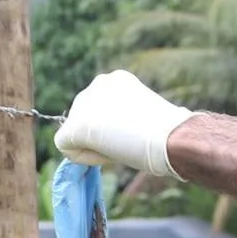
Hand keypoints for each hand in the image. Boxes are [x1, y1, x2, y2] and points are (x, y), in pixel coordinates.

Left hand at [54, 70, 193, 178]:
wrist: (170, 137)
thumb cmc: (168, 132)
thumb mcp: (143, 116)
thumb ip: (123, 118)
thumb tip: (114, 135)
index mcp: (116, 80)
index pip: (101, 108)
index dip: (113, 127)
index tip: (133, 134)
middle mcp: (97, 84)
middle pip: (85, 117)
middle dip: (99, 134)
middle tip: (127, 143)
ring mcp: (84, 102)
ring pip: (75, 132)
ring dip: (93, 145)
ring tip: (121, 147)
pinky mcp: (76, 125)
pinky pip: (67, 146)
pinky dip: (84, 157)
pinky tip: (106, 156)